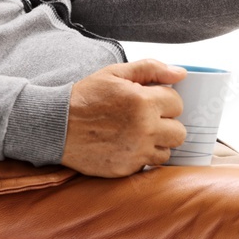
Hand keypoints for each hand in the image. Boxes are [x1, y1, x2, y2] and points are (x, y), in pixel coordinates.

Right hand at [61, 59, 186, 177]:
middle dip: (167, 124)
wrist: (57, 125)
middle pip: (179, 132)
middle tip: (147, 118)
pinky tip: (126, 145)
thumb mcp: (115, 73)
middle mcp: (144, 129)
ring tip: (136, 133)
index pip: (177, 104)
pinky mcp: (126, 169)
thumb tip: (180, 74)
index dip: (165, 101)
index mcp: (143, 102)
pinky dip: (141, 156)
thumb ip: (151, 69)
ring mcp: (136, 152)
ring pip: (167, 151)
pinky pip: (148, 164)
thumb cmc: (86, 96)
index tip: (151, 101)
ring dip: (157, 142)